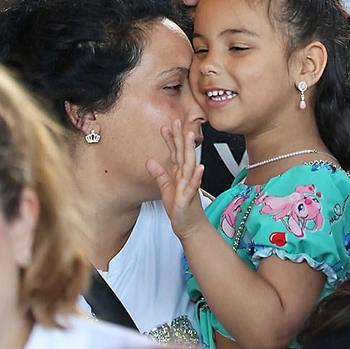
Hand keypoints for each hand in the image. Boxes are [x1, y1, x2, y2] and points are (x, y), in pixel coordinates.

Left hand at [147, 120, 206, 237]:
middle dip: (180, 138)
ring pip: (189, 165)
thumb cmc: (180, 208)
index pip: (175, 153)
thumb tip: (150, 161)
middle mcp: (186, 176)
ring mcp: (189, 185)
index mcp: (179, 174)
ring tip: (189, 137)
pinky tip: (199, 167)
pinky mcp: (189, 197)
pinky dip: (197, 176)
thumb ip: (159, 174)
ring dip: (189, 151)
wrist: (191, 226)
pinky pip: (193, 185)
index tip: (166, 126)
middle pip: (183, 153)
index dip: (170, 140)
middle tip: (177, 122)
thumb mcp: (165, 188)